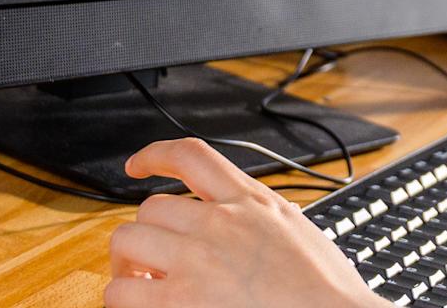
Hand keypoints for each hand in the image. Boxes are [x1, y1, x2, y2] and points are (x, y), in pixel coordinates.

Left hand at [104, 138, 385, 307]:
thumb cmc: (324, 291)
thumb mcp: (299, 229)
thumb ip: (264, 217)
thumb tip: (244, 218)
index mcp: (251, 202)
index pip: (191, 156)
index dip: (155, 155)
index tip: (138, 166)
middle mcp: (219, 223)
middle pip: (150, 207)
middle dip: (145, 234)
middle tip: (148, 258)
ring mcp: (195, 260)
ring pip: (126, 241)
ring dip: (128, 264)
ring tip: (139, 282)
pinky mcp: (178, 300)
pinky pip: (121, 291)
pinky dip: (124, 299)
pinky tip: (140, 304)